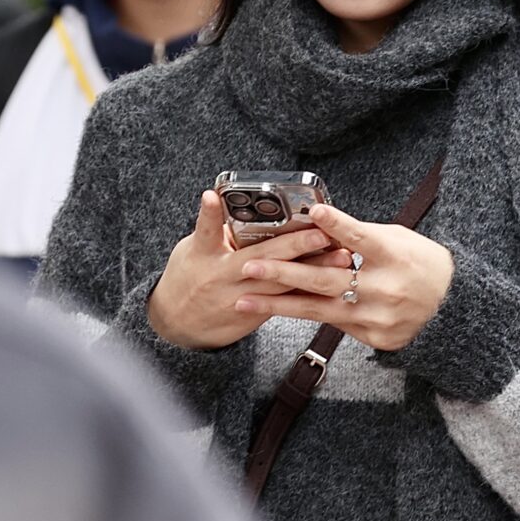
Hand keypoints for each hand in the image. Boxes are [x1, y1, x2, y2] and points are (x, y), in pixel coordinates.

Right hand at [146, 191, 346, 350]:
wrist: (178, 325)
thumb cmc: (188, 277)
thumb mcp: (193, 250)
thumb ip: (217, 231)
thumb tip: (240, 206)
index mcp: (204, 255)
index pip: (205, 230)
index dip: (208, 213)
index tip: (212, 196)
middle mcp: (222, 277)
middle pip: (260, 259)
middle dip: (293, 245)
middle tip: (321, 232)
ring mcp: (240, 298)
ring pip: (281, 283)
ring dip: (313, 269)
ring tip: (341, 256)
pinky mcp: (255, 314)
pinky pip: (286, 301)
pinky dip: (310, 289)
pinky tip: (335, 279)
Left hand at [228, 199, 457, 352]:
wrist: (452, 310)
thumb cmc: (423, 264)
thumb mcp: (399, 240)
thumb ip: (361, 236)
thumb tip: (320, 225)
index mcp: (395, 255)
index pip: (361, 237)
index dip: (337, 224)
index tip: (313, 211)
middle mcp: (385, 288)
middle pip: (327, 279)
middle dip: (283, 273)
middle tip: (250, 266)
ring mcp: (378, 317)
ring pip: (318, 310)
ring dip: (278, 303)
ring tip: (244, 298)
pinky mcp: (373, 338)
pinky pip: (334, 324)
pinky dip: (307, 314)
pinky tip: (279, 309)